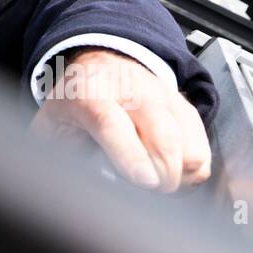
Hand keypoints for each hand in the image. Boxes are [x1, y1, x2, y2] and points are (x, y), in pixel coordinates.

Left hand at [29, 47, 211, 191]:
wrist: (100, 62)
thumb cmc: (75, 99)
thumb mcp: (50, 123)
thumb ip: (54, 151)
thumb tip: (63, 181)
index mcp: (88, 93)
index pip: (111, 123)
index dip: (130, 154)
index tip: (145, 182)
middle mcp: (130, 90)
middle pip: (163, 138)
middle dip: (162, 178)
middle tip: (147, 190)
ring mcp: (162, 95)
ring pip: (188, 145)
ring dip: (178, 175)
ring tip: (156, 180)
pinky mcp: (183, 106)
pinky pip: (202, 147)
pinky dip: (191, 169)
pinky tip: (170, 170)